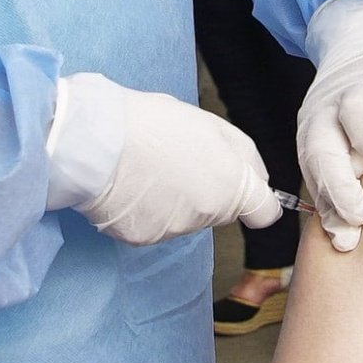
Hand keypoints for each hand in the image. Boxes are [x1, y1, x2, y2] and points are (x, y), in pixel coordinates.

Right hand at [49, 73, 280, 245]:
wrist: (98, 141)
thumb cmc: (152, 124)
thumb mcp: (211, 125)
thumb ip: (242, 155)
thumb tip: (258, 178)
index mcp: (231, 185)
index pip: (264, 213)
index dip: (255, 201)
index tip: (245, 192)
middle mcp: (208, 214)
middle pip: (220, 211)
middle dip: (208, 190)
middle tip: (179, 161)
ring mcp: (175, 229)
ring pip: (186, 218)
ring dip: (175, 200)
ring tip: (149, 169)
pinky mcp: (142, 238)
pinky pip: (153, 225)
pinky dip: (146, 210)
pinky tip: (132, 185)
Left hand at [298, 0, 362, 251]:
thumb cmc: (360, 117)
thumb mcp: (344, 148)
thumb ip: (340, 190)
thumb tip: (344, 242)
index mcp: (316, 128)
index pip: (314, 168)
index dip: (329, 205)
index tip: (346, 240)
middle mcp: (335, 107)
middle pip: (326, 144)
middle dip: (340, 184)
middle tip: (361, 215)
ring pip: (357, 111)